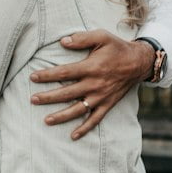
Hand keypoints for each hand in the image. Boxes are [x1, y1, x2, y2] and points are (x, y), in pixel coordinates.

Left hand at [29, 30, 152, 139]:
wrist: (139, 62)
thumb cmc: (117, 47)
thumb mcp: (102, 36)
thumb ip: (82, 38)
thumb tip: (62, 41)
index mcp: (91, 67)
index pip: (64, 73)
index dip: (47, 75)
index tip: (33, 77)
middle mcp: (95, 84)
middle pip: (67, 93)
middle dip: (48, 97)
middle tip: (33, 100)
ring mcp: (101, 97)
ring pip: (78, 109)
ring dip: (62, 116)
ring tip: (46, 120)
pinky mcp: (108, 104)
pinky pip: (95, 119)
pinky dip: (85, 128)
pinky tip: (73, 136)